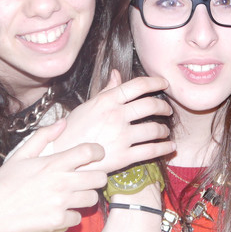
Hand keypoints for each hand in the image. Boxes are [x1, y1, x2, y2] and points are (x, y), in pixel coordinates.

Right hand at [0, 120, 107, 231]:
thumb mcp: (20, 155)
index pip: (89, 152)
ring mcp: (61, 203)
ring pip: (92, 198)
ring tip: (74, 195)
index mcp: (53, 163)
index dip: (98, 151)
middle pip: (100, 178)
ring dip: (86, 196)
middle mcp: (61, 182)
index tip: (97, 155)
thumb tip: (62, 122)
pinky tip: (61, 211)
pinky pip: (78, 218)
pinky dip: (72, 215)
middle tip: (87, 178)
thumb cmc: (4, 183)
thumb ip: (43, 136)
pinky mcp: (58, 221)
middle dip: (96, 177)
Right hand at [58, 70, 174, 172]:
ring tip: (164, 130)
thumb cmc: (72, 130)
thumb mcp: (87, 106)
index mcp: (107, 101)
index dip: (155, 82)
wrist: (61, 156)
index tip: (164, 83)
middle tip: (167, 110)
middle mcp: (116, 116)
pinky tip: (169, 146)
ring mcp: (121, 137)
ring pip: (154, 129)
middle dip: (163, 107)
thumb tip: (117, 74)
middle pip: (150, 106)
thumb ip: (106, 91)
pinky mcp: (124, 157)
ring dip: (164, 129)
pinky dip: (164, 147)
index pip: (137, 86)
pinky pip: (151, 151)